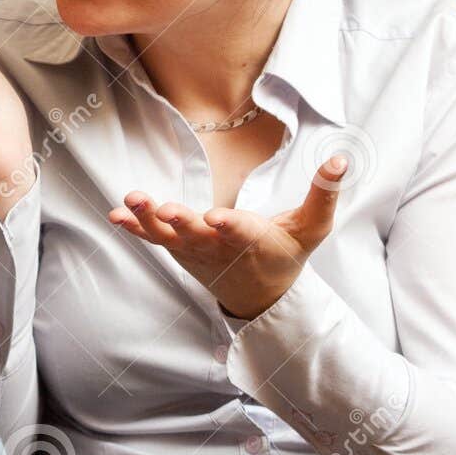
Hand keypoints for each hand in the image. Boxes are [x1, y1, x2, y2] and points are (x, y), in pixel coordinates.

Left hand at [109, 155, 348, 320]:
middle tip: (165, 210)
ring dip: (147, 219)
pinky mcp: (177, 249)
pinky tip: (114, 215)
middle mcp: (219, 247)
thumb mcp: (312, 228)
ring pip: (168, 236)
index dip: (229, 226)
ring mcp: (194, 249)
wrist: (260, 297)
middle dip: (180, 221)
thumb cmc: (286, 254)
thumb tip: (341, 158)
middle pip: (197, 234)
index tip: (215, 218)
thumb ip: (324, 194)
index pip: (242, 232)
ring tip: (130, 201)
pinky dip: (134, 228)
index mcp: (254, 241)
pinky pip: (153, 239)